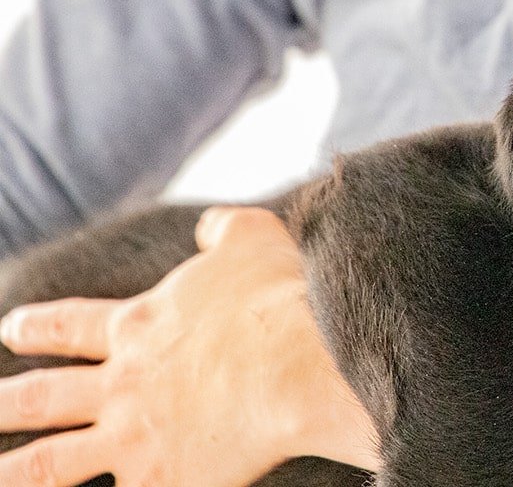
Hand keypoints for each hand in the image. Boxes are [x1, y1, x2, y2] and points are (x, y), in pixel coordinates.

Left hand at [0, 206, 377, 485]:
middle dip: (5, 405)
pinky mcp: (162, 481)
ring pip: (49, 464)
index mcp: (139, 324)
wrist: (305, 363)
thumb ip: (224, 229)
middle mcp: (123, 383)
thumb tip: (209, 229)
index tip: (11, 330)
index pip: (69, 325)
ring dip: (14, 471)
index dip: (35, 327)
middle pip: (41, 398)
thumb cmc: (282, 299)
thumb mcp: (254, 238)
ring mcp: (134, 437)